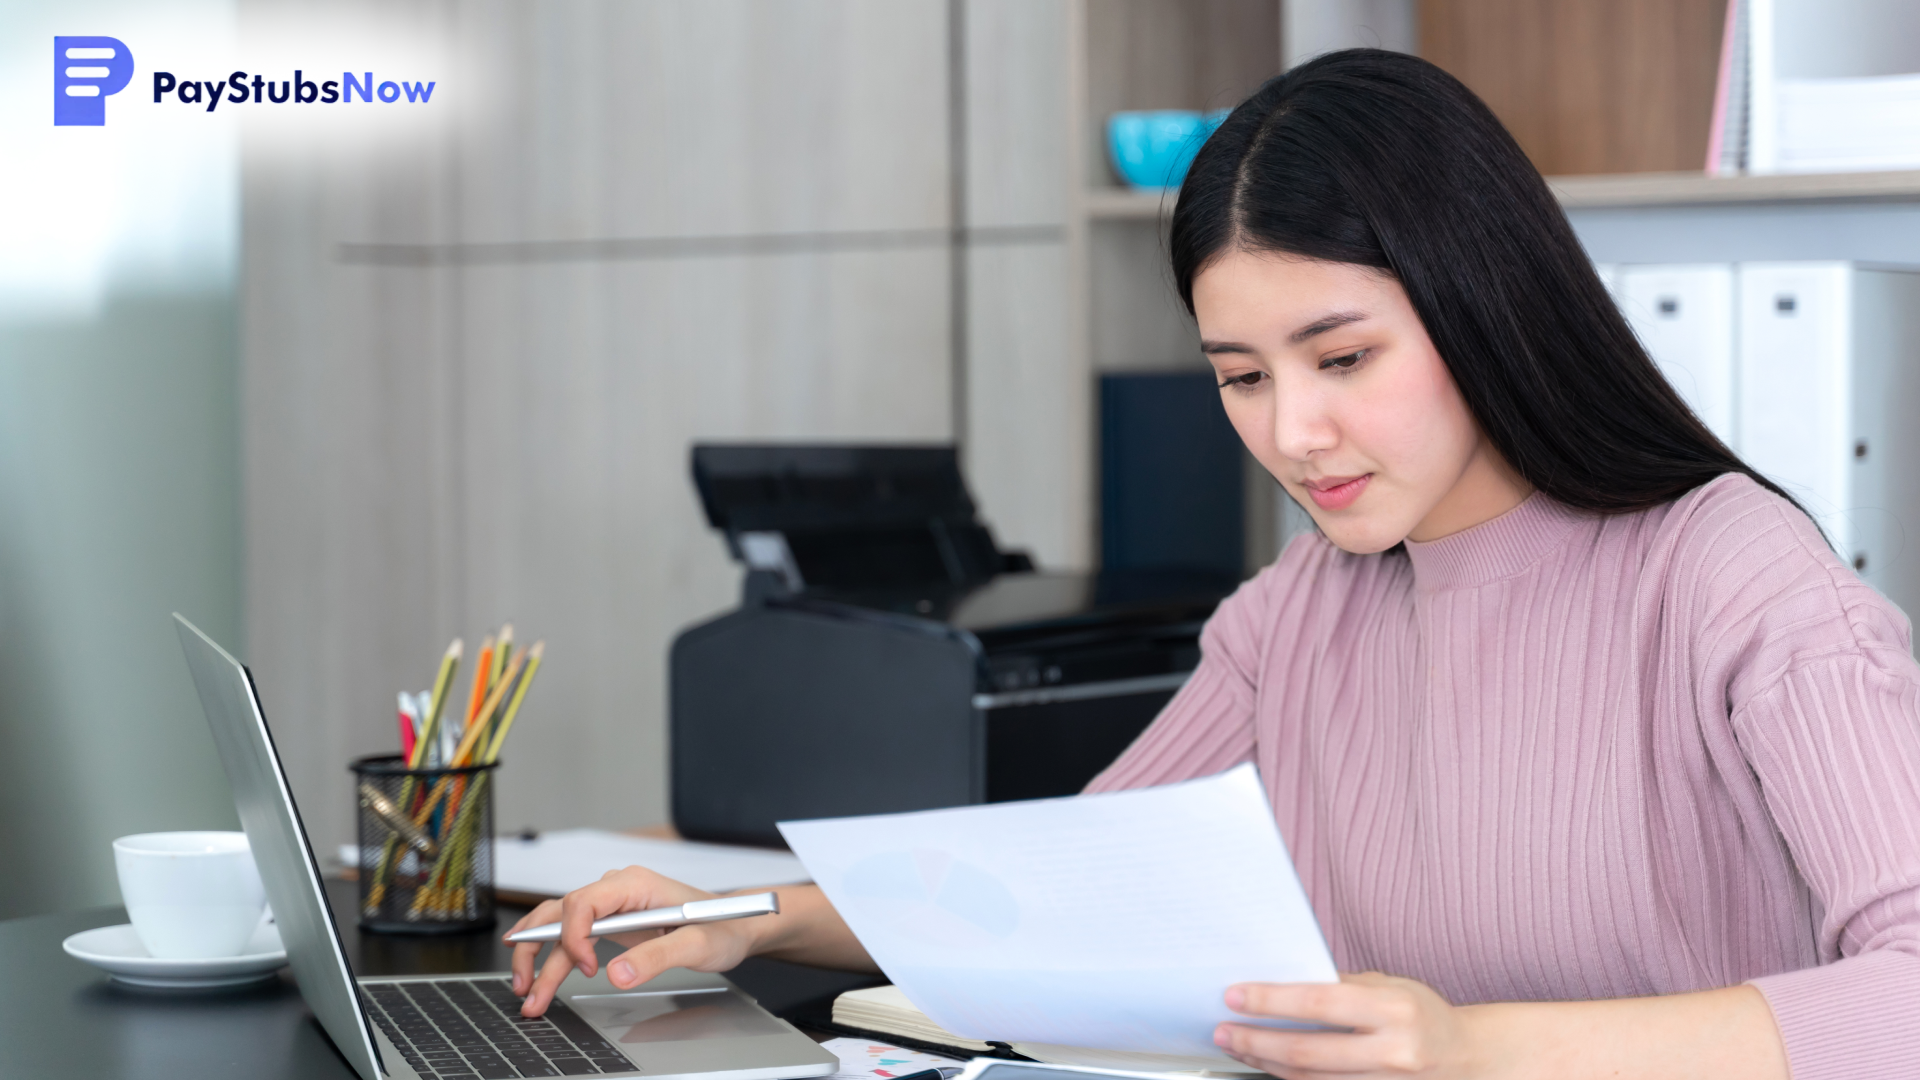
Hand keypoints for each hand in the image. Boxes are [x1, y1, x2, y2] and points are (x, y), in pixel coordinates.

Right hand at [503, 866, 759, 1017]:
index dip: (575, 936)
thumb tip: (617, 974)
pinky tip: (537, 974)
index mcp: (635, 884)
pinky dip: (554, 957)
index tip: (587, 968)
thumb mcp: (697, 944)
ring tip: (526, 992)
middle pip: (561, 913)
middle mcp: (618, 890)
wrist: (737, 926)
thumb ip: (657, 956)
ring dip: (539, 958)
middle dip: (537, 950)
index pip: (584, 902)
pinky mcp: (612, 923)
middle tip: (526, 987)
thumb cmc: (722, 927)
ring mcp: (612, 906)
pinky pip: (573, 936)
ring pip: (560, 926)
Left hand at [1212, 973, 1479, 1078]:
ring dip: (1267, 1065)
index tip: (1234, 997)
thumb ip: (1340, 986)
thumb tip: (1279, 983)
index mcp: (1395, 1009)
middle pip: (1308, 1053)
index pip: (1319, 1004)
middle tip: (1224, 1032)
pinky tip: (1271, 1068)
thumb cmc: (1422, 1013)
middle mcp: (1394, 1052)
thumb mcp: (1389, 985)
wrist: (1467, 1057)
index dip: (1271, 1001)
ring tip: (1239, 1048)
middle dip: (1257, 1042)